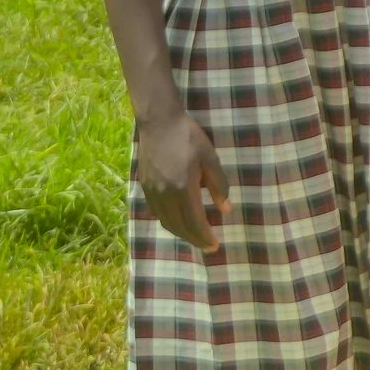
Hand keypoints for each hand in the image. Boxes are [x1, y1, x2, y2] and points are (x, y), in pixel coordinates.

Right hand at [136, 112, 228, 251]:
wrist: (158, 122)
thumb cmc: (189, 138)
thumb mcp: (211, 159)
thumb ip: (219, 186)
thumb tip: (225, 210)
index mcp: (183, 188)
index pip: (195, 222)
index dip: (204, 236)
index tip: (215, 245)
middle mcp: (165, 194)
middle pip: (179, 226)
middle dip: (195, 239)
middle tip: (208, 247)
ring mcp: (152, 191)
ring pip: (166, 221)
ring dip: (181, 233)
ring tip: (195, 237)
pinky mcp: (144, 186)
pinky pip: (157, 212)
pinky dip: (169, 222)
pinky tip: (178, 222)